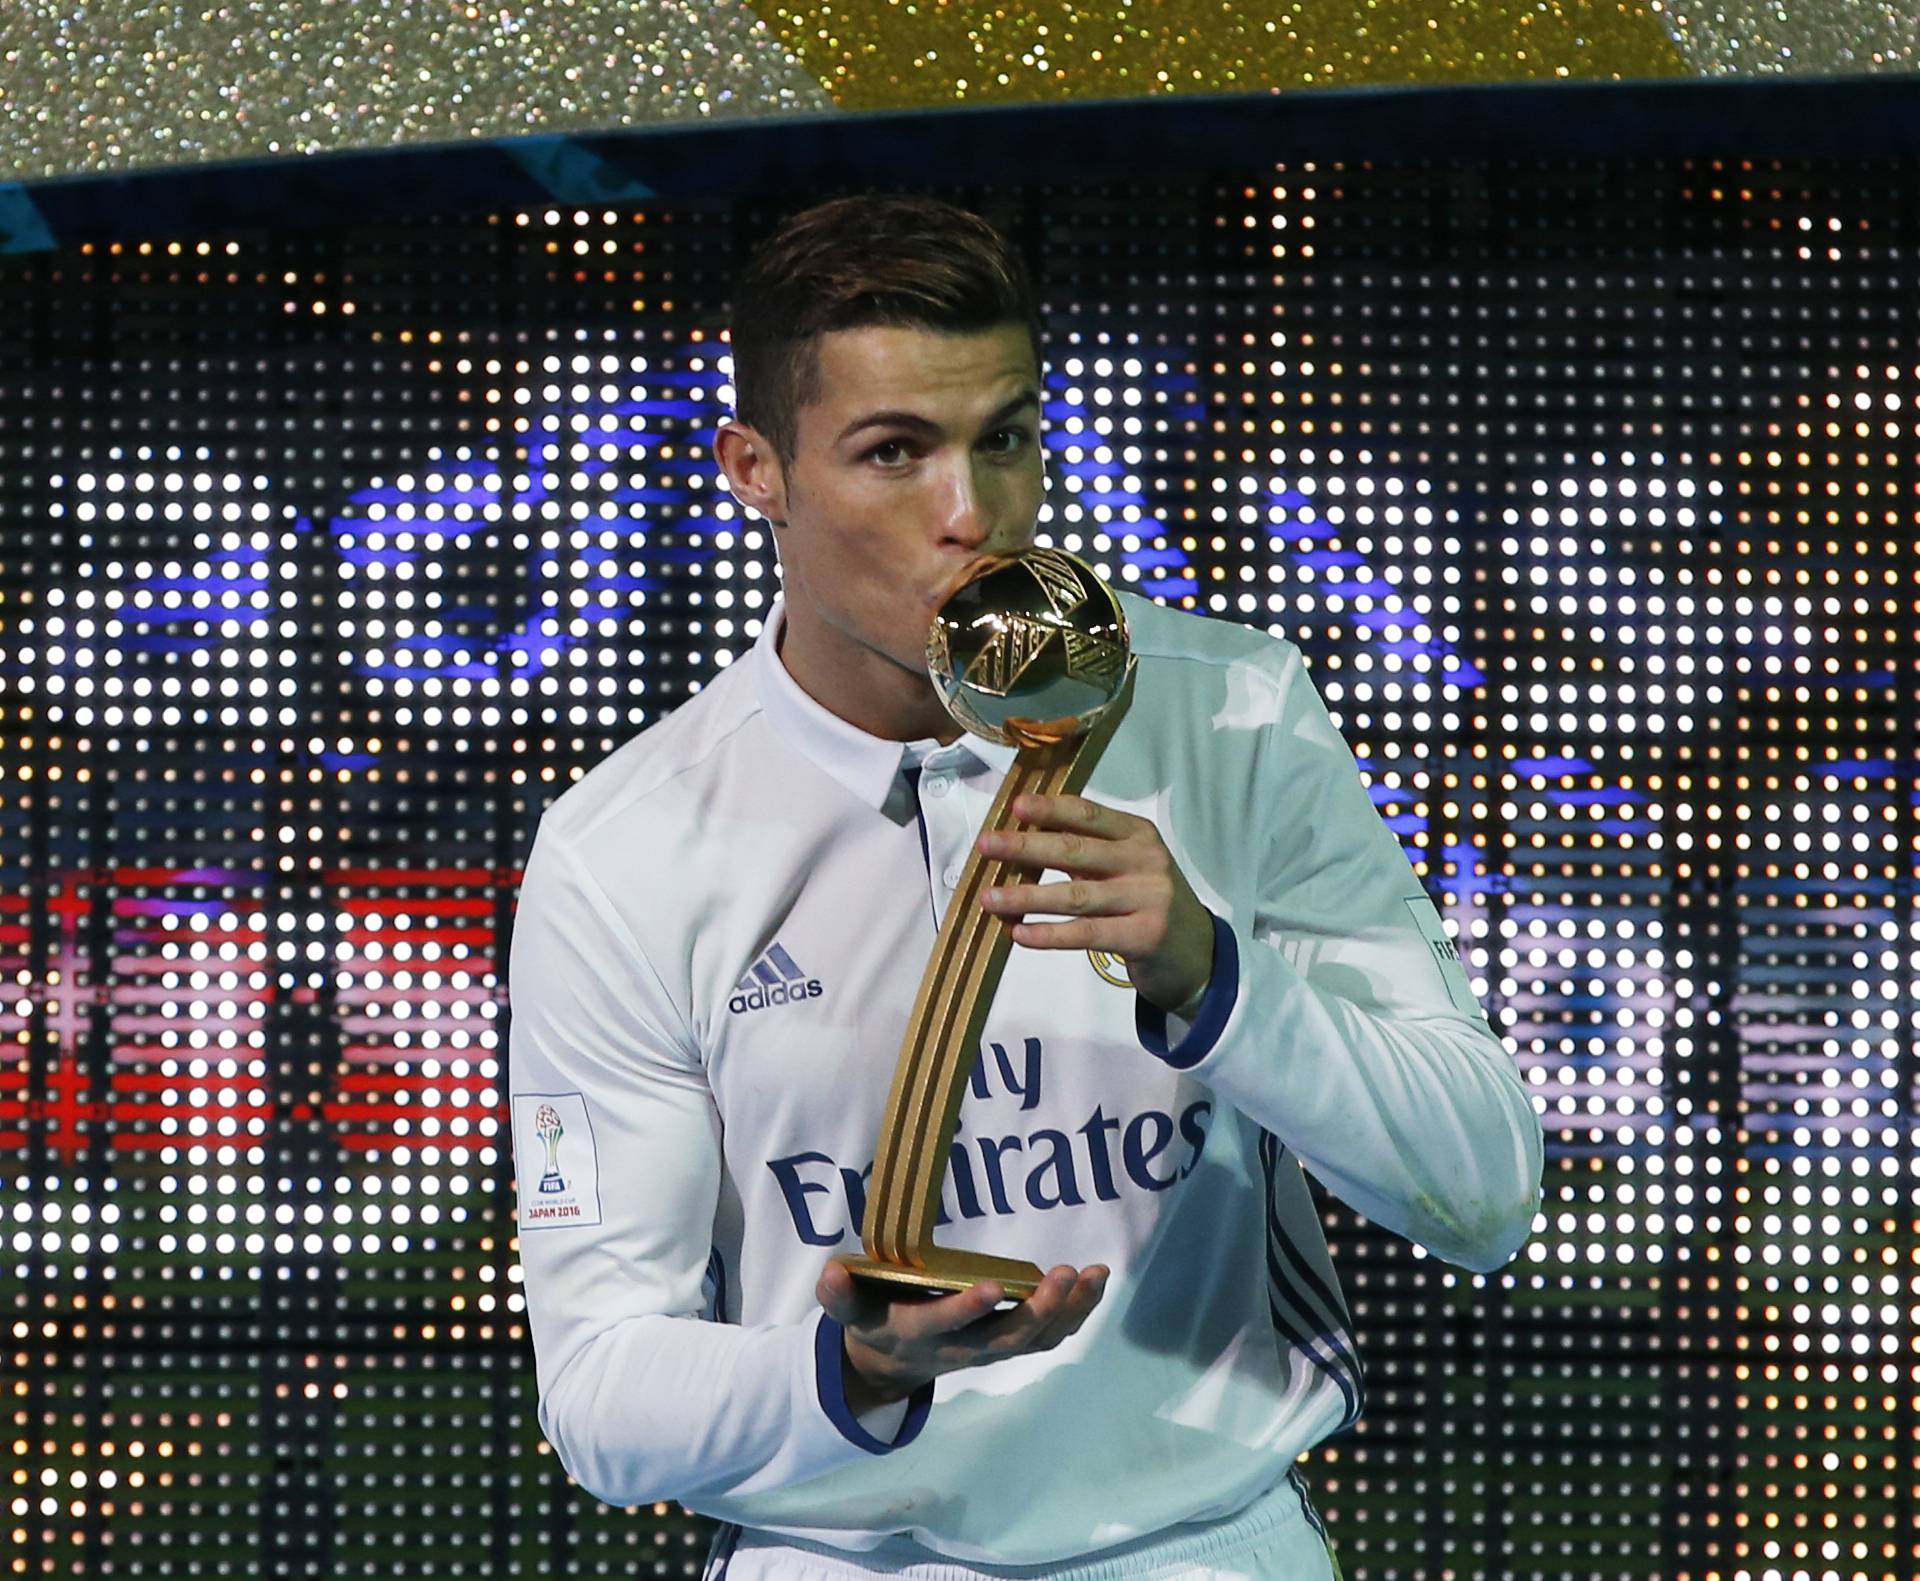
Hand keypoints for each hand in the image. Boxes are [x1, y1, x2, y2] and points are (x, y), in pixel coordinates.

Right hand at [816, 1258, 1109, 1406]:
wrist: (892, 1364)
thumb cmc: (873, 1321)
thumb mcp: (849, 1311)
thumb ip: (839, 1294)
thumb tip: (830, 1272)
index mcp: (920, 1334)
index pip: (946, 1324)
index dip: (969, 1308)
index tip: (994, 1286)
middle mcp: (962, 1348)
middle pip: (1007, 1337)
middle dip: (1039, 1310)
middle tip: (1063, 1274)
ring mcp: (990, 1349)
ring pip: (1037, 1339)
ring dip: (1069, 1311)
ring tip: (1094, 1275)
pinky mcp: (1009, 1345)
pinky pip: (1049, 1336)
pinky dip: (1076, 1314)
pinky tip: (1095, 1283)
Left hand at [975, 792, 1214, 1017]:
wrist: (1195, 951)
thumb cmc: (1146, 900)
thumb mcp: (1127, 865)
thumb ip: (1087, 850)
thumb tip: (1022, 839)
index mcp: (1138, 834)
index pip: (1089, 814)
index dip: (1051, 809)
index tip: (1015, 806)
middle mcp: (1145, 861)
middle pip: (1076, 851)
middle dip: (1026, 847)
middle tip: (985, 845)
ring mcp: (1147, 899)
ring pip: (1075, 896)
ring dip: (1027, 896)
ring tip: (989, 899)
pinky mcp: (1143, 937)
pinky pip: (1087, 933)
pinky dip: (1050, 934)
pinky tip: (1020, 933)